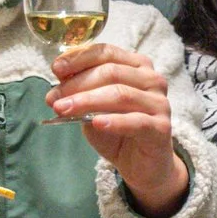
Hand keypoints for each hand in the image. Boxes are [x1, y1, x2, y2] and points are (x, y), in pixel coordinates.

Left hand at [50, 41, 188, 216]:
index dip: (79, 58)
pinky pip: (136, 121)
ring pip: (120, 94)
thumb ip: (80, 93)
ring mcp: (159, 103)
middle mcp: (152, 79)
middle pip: (111, 72)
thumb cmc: (118, 131)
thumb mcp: (93, 108)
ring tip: (63, 110)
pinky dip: (114, 121)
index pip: (106, 52)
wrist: (142, 165)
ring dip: (87, 101)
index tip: (55, 69)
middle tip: (54, 99)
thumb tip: (56, 88)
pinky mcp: (162, 128)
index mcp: (136, 66)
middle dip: (77, 84)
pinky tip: (97, 123)